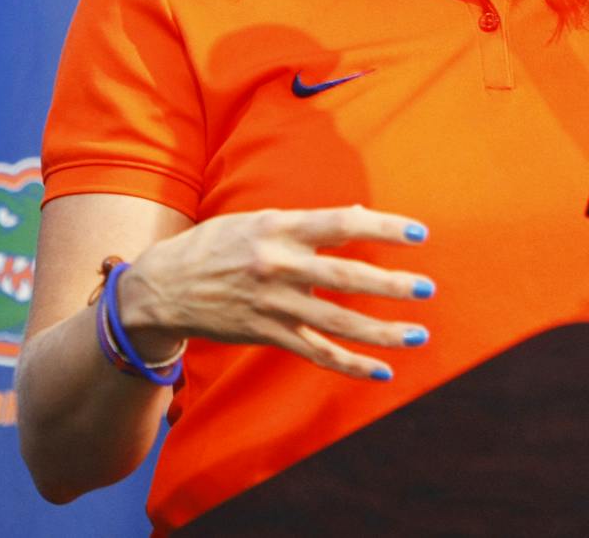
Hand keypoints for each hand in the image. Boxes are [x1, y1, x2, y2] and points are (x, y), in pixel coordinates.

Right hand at [118, 205, 433, 380]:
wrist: (161, 288)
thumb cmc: (216, 244)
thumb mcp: (257, 220)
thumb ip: (305, 223)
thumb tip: (356, 218)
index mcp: (278, 227)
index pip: (342, 223)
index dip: (383, 227)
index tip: (419, 233)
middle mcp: (278, 266)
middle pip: (346, 277)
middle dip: (391, 284)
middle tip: (427, 288)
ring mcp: (274, 304)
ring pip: (339, 323)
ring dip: (382, 332)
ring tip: (418, 334)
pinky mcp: (268, 335)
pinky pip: (317, 353)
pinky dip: (351, 365)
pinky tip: (382, 371)